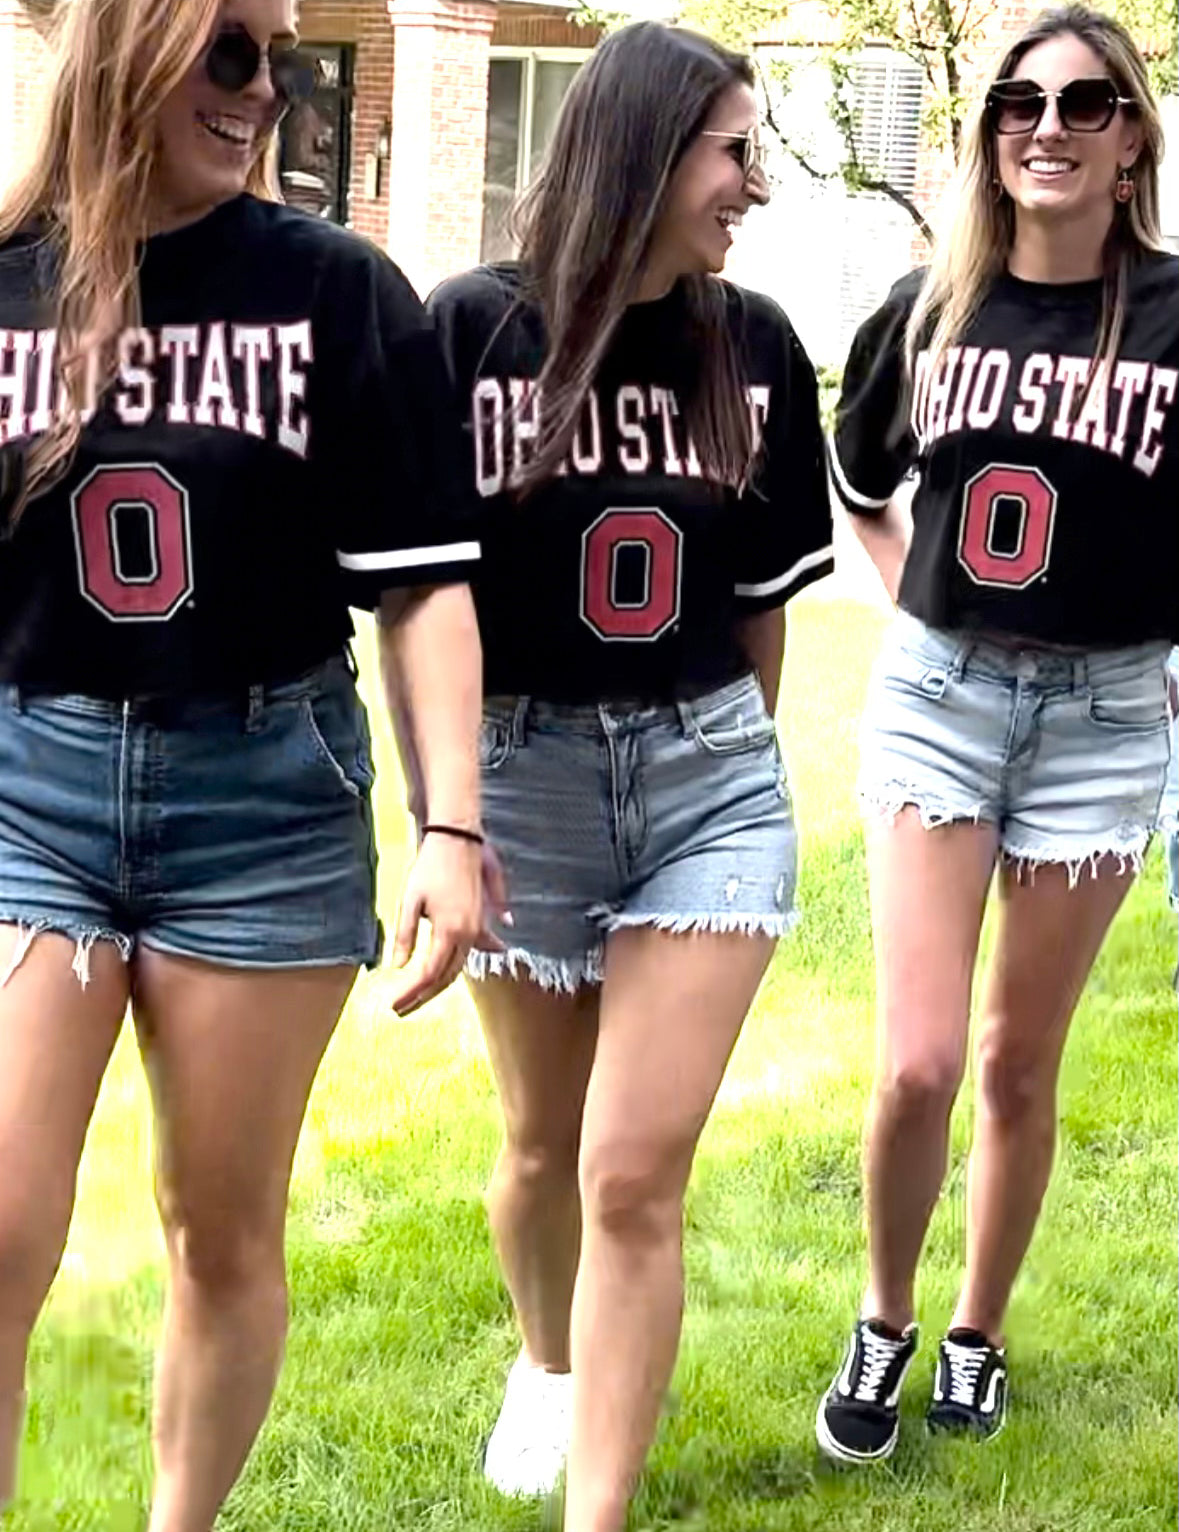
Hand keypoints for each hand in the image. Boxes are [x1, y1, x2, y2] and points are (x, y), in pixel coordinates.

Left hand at [388, 833, 504, 1016]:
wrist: (457, 837)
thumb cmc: (430, 866)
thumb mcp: (410, 901)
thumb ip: (404, 936)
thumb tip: (396, 967)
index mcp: (450, 932)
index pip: (429, 974)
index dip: (412, 993)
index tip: (394, 1006)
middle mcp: (469, 934)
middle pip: (447, 976)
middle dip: (424, 995)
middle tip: (402, 1008)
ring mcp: (479, 927)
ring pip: (460, 965)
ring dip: (440, 982)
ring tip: (421, 995)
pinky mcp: (482, 917)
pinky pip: (476, 949)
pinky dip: (465, 961)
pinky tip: (475, 966)